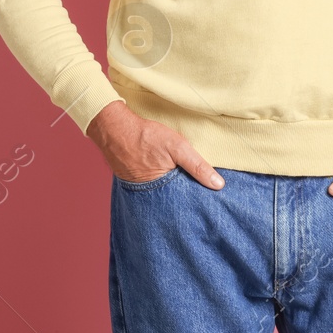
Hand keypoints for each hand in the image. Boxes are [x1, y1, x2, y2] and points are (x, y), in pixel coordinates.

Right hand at [87, 101, 223, 189]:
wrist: (114, 130)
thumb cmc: (145, 137)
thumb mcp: (177, 147)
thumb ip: (197, 166)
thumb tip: (219, 185)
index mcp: (165, 191)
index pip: (188, 202)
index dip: (199, 198)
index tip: (213, 200)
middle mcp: (153, 196)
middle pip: (177, 201)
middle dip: (187, 198)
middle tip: (202, 195)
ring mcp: (143, 191)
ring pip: (166, 195)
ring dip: (174, 191)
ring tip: (184, 185)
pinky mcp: (136, 184)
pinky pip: (154, 188)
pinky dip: (162, 184)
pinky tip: (167, 176)